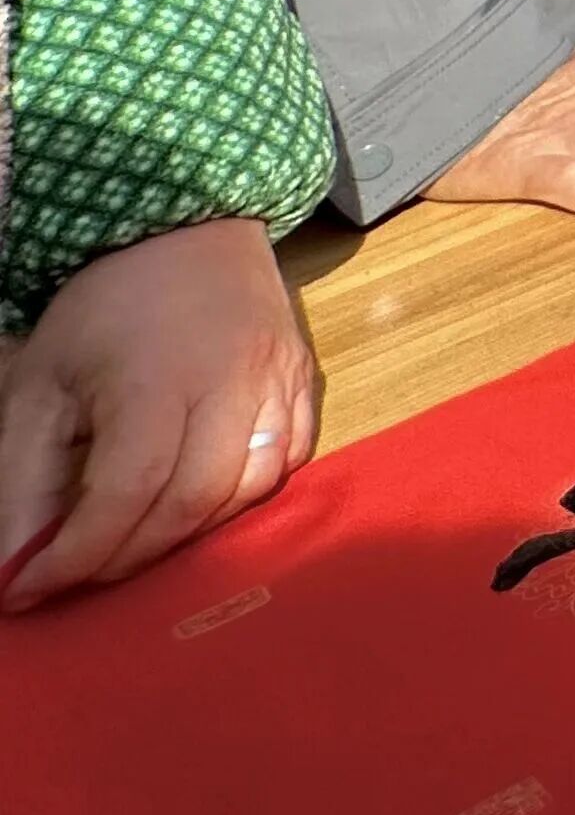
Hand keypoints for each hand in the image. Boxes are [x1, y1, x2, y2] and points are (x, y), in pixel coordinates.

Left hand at [0, 219, 315, 610]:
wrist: (190, 225)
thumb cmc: (104, 307)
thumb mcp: (37, 382)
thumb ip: (24, 478)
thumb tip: (16, 564)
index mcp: (156, 379)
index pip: (126, 494)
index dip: (78, 555)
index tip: (30, 589)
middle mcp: (232, 383)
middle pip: (190, 505)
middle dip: (127, 557)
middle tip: (79, 571)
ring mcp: (279, 381)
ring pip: (246, 491)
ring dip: (186, 532)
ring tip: (136, 534)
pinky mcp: (305, 380)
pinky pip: (287, 462)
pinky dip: (242, 495)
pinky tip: (199, 495)